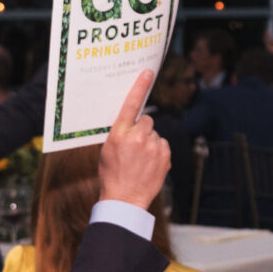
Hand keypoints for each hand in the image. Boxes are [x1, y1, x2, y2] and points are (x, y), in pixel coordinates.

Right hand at [97, 69, 168, 211]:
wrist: (125, 199)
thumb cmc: (112, 174)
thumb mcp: (107, 149)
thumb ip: (119, 133)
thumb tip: (130, 122)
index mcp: (119, 133)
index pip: (131, 104)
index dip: (139, 87)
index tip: (147, 72)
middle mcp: (138, 137)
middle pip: (146, 120)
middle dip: (142, 129)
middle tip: (134, 144)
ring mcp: (153, 147)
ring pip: (154, 134)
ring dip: (150, 142)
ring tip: (140, 159)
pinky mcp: (165, 155)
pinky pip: (162, 145)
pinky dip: (157, 152)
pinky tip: (149, 164)